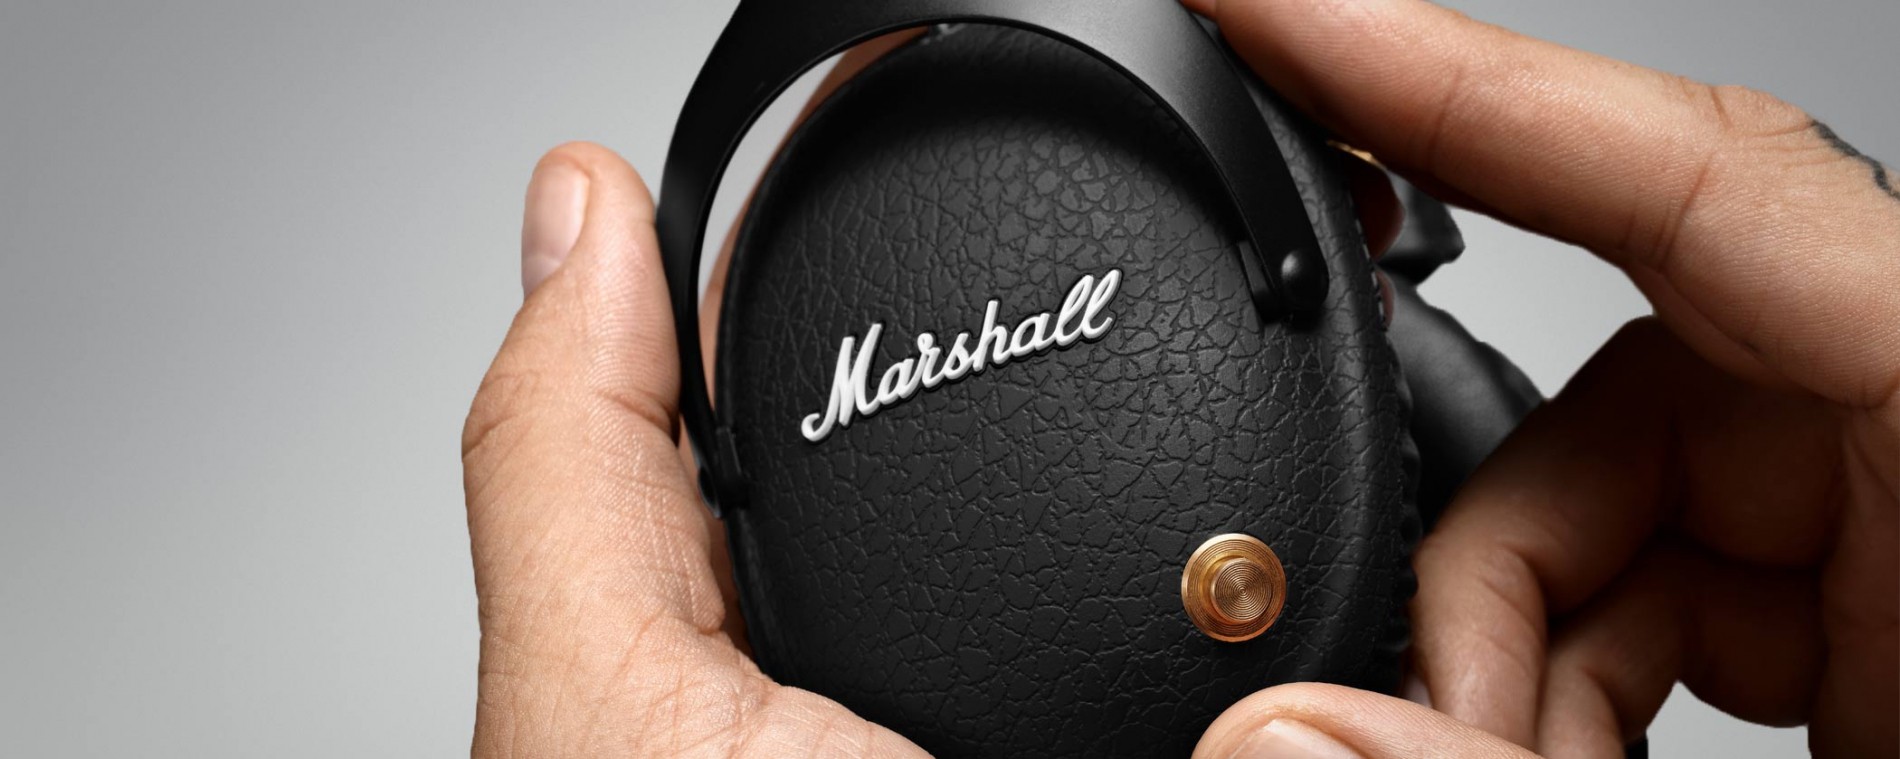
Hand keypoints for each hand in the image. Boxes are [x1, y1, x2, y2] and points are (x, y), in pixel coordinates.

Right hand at [1181, 0, 1897, 756]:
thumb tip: (1280, 732)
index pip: (1700, 173)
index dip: (1460, 74)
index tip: (1270, 14)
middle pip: (1611, 372)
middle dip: (1473, 541)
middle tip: (1395, 704)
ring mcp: (1882, 533)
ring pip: (1603, 489)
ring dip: (1501, 645)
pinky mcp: (1845, 614)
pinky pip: (1650, 572)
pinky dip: (1554, 674)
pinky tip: (1534, 757)